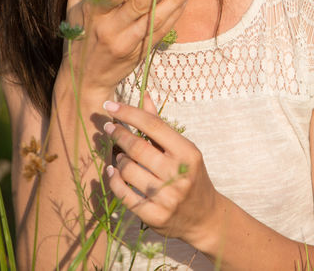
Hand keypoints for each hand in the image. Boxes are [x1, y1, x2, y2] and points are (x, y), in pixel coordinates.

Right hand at [63, 0, 198, 92]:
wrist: (85, 78)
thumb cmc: (79, 35)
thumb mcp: (75, 5)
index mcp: (93, 15)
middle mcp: (110, 30)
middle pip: (139, 6)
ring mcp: (126, 44)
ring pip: (154, 20)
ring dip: (175, 1)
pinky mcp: (140, 54)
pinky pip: (160, 32)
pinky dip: (174, 16)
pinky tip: (184, 1)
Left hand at [102, 94, 220, 246]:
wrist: (204, 217)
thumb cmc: (191, 176)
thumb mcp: (183, 149)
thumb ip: (160, 125)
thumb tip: (144, 96)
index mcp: (187, 153)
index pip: (154, 126)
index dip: (129, 113)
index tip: (111, 106)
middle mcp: (178, 175)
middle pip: (137, 148)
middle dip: (119, 134)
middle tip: (109, 128)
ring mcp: (167, 197)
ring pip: (128, 170)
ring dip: (118, 159)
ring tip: (120, 156)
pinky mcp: (155, 216)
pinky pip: (124, 194)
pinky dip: (114, 180)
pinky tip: (113, 172)